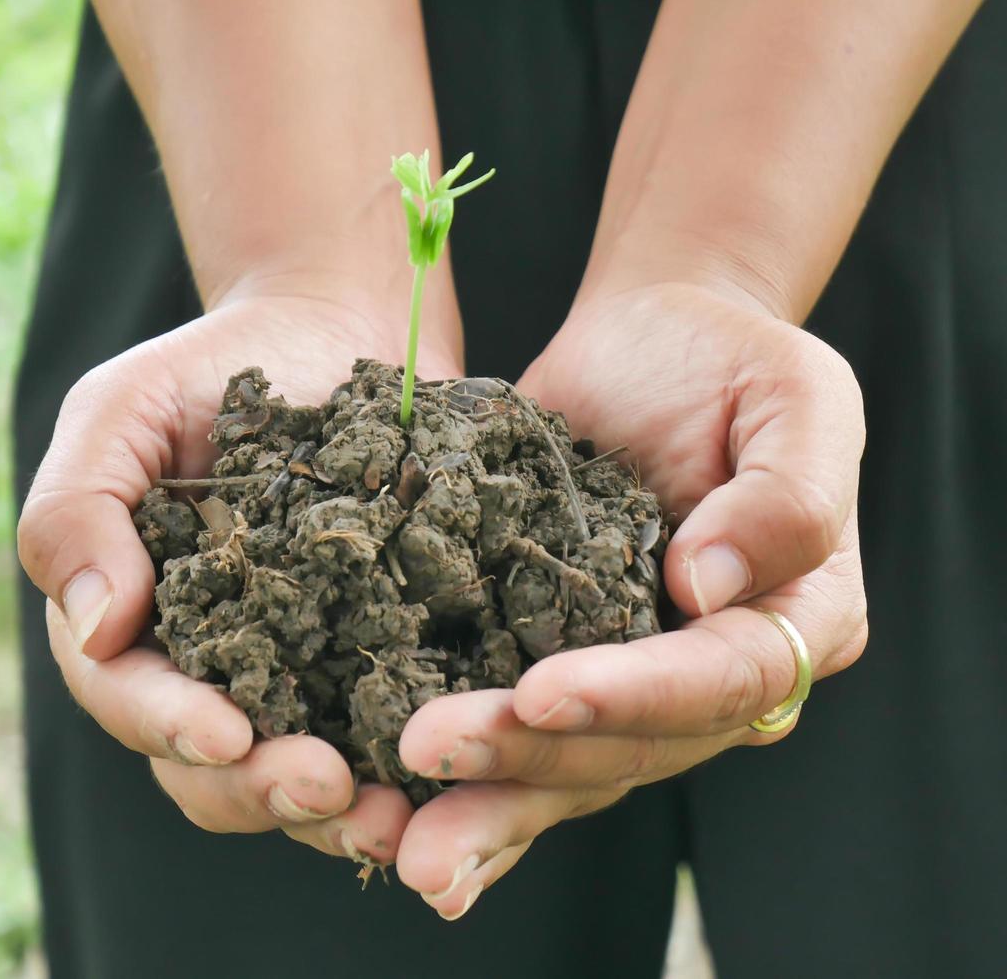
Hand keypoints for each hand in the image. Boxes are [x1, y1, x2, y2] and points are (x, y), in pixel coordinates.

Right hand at [18, 290, 461, 864]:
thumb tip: (94, 627)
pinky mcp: (376, 662)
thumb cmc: (210, 368)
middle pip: (213, 769)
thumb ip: (76, 510)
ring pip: (300, 778)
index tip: (227, 732)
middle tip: (329, 789)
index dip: (169, 725)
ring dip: (341, 814)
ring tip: (399, 818)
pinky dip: (410, 770)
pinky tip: (454, 778)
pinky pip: (386, 736)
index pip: (129, 697)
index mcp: (133, 626)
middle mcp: (210, 671)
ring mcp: (297, 677)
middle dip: (265, 789)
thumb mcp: (120, 412)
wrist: (329, 334)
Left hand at [392, 282, 867, 918]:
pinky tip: (398, 830)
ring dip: (484, 805)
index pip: (718, 681)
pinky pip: (513, 735)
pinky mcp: (548, 659)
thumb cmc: (733, 363)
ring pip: (563, 768)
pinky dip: (466, 786)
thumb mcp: (796, 397)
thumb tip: (709, 585)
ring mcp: (624, 679)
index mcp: (789, 624)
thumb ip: (786, 496)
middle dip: (527, 760)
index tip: (544, 691)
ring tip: (404, 849)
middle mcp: (706, 676)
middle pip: (626, 750)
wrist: (649, 347)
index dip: (633, 695)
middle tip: (428, 756)